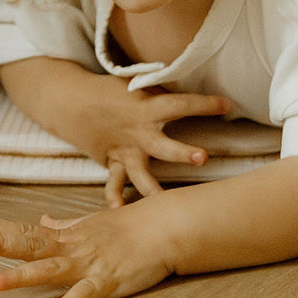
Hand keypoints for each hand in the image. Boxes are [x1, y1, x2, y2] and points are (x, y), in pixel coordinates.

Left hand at [0, 207, 171, 297]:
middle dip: (2, 243)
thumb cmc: (128, 227)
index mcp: (67, 236)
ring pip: (51, 270)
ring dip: (23, 276)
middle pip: (32, 246)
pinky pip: (86, 294)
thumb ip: (64, 225)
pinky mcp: (107, 280)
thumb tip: (42, 221)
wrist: (162, 227)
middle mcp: (73, 247)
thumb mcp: (90, 224)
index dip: (1, 231)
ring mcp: (89, 263)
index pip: (27, 232)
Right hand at [81, 81, 230, 206]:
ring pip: (141, 174)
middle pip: (164, 145)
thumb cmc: (109, 90)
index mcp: (147, 107)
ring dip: (153, 189)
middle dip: (182, 152)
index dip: (203, 104)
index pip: (180, 104)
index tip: (226, 105)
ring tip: (167, 204)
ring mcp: (124, 150)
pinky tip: (119, 212)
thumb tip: (189, 85)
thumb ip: (159, 92)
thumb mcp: (135, 84)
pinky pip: (113, 184)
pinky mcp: (112, 162)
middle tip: (203, 158)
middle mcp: (138, 132)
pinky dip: (115, 198)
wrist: (70, 100)